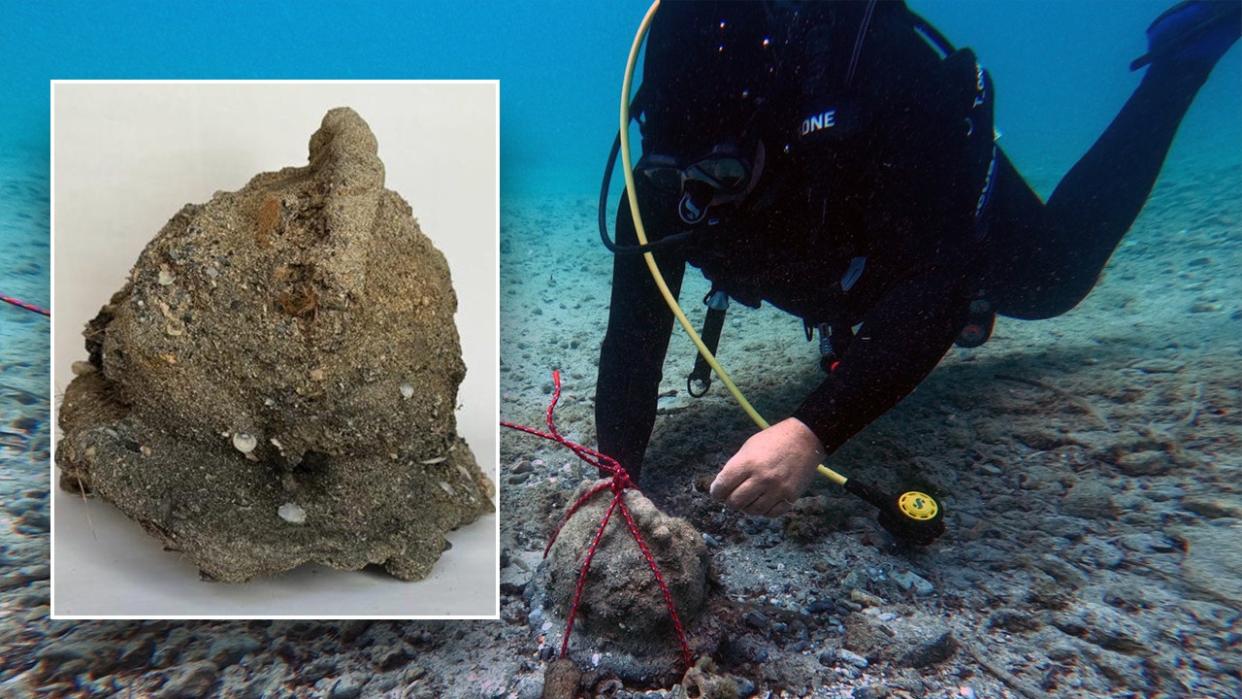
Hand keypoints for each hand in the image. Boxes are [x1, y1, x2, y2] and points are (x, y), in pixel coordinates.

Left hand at [709, 417, 825, 516]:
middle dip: (730, 501)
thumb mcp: (748, 448)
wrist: (804, 439)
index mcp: (747, 463)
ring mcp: (777, 489)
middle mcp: (761, 478)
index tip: (717, 494)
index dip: (716, 493)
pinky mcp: (791, 496)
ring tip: (749, 499)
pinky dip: (764, 510)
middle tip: (733, 497)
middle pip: (735, 502)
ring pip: (752, 511)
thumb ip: (735, 467)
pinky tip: (763, 501)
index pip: (722, 486)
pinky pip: (771, 514)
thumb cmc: (773, 440)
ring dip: (747, 507)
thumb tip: (722, 487)